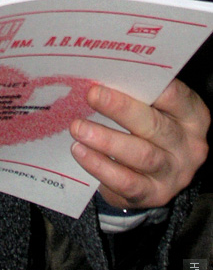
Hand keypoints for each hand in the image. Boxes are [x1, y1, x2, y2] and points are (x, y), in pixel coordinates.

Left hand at [70, 79, 208, 208]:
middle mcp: (189, 145)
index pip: (175, 96)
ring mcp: (174, 174)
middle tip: (92, 95)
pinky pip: (126, 181)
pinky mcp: (155, 195)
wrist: (149, 174)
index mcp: (192, 115)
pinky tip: (80, 151)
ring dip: (106, 140)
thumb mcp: (151, 108)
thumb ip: (135, 93)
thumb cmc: (146, 127)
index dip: (147, 84)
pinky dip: (100, 166)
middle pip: (155, 125)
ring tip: (77, 127)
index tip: (117, 73)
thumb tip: (96, 77)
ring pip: (141, 155)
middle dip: (121, 109)